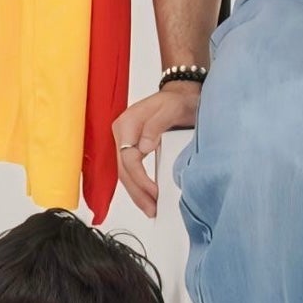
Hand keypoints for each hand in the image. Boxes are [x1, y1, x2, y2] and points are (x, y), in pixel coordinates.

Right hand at [109, 84, 202, 216]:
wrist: (181, 94)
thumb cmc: (178, 100)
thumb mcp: (171, 108)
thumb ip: (156, 126)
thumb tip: (143, 147)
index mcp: (127, 123)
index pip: (127, 158)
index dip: (140, 178)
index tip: (153, 192)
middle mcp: (122, 133)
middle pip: (123, 169)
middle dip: (137, 192)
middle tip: (151, 209)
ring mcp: (125, 141)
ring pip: (125, 173)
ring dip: (136, 193)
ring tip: (150, 208)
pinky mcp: (132, 147)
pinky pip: (131, 170)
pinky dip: (138, 185)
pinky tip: (147, 197)